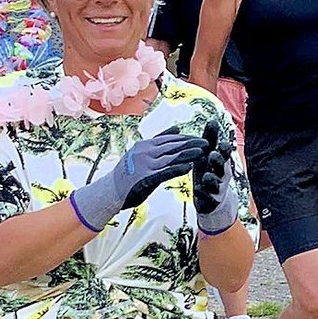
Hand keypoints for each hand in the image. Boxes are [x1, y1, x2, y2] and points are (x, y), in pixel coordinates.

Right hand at [70, 131, 206, 232]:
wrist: (110, 191)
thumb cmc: (127, 174)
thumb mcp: (141, 152)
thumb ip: (159, 140)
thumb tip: (177, 127)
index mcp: (145, 145)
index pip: (170, 139)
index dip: (186, 138)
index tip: (200, 138)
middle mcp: (145, 152)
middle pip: (172, 146)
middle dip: (191, 144)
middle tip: (207, 142)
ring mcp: (145, 165)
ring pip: (171, 157)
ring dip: (188, 154)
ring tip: (203, 152)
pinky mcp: (146, 178)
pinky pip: (164, 172)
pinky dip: (177, 169)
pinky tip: (189, 168)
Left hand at [192, 118, 238, 234]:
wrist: (214, 201)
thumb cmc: (209, 172)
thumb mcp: (208, 156)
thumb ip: (210, 140)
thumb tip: (213, 120)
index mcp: (221, 162)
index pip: (224, 154)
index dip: (223, 149)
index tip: (220, 143)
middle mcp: (222, 175)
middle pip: (222, 167)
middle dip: (218, 162)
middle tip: (212, 155)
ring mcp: (218, 189)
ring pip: (216, 184)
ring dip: (212, 179)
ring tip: (206, 176)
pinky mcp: (211, 201)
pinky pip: (208, 198)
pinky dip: (203, 194)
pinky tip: (197, 190)